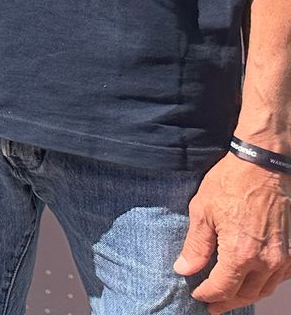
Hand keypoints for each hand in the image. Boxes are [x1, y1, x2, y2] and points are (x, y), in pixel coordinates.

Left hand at [175, 153, 290, 312]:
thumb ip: (195, 246)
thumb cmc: (231, 183)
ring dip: (248, 295)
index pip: (223, 288)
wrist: (264, 165)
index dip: (208, 295)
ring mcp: (283, 257)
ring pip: (266, 288)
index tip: (198, 296)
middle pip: (247, 294)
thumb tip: (184, 269)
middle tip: (213, 306)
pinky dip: (265, 283)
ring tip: (231, 297)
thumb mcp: (203, 212)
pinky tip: (253, 280)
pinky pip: (280, 276)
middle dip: (228, 302)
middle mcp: (267, 261)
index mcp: (241, 255)